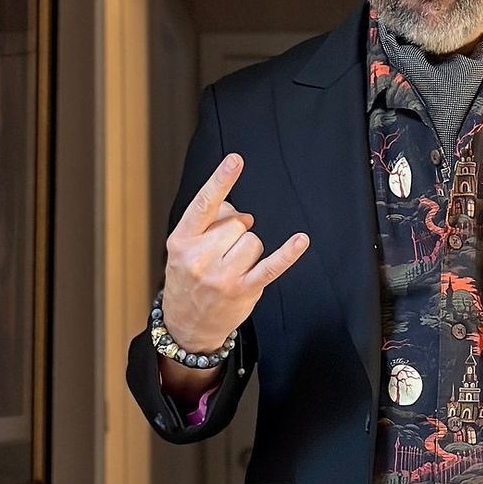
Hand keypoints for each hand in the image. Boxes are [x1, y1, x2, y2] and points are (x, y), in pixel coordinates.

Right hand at [162, 153, 308, 351]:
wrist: (186, 323)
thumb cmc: (189, 277)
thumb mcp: (184, 247)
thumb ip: (208, 222)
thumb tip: (240, 213)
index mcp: (182, 240)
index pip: (204, 204)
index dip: (220, 180)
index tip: (235, 160)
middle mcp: (199, 258)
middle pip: (238, 223)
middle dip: (237, 231)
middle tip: (224, 251)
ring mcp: (221, 276)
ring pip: (254, 240)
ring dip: (250, 249)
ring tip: (234, 265)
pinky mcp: (243, 290)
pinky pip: (270, 266)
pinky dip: (288, 253)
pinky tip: (301, 241)